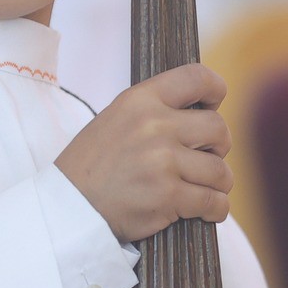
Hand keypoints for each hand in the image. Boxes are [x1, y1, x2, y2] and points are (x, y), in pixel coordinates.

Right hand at [54, 63, 232, 240]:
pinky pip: (214, 201)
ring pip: (220, 170)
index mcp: (140, 100)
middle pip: (218, 128)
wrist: (67, 208)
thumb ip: (154, 111)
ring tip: (206, 188)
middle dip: (220, 147)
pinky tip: (208, 210)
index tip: (214, 106)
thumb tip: (201, 112)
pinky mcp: (168, 196)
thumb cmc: (92, 166)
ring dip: (219, 183)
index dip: (215, 91)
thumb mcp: (115, 119)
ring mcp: (162, 162)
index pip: (197, 78)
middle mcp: (154, 126)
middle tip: (207, 157)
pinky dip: (217, 208)